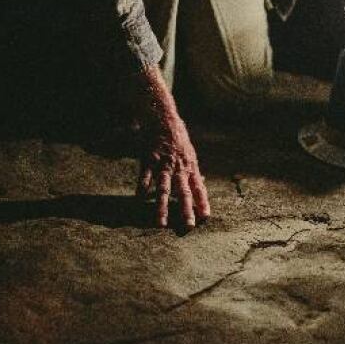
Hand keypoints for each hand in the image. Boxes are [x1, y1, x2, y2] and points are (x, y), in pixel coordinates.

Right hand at [135, 67, 209, 228]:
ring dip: (162, 207)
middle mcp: (179, 167)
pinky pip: (145, 175)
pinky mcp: (149, 159)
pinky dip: (142, 187)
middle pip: (184, 192)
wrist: (162, 117)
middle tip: (188, 227)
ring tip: (161, 223)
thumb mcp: (190, 152)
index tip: (205, 217)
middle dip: (186, 210)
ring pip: (164, 189)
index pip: (199, 188)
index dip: (202, 202)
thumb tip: (201, 182)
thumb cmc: (177, 136)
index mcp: (190, 166)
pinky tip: (139, 198)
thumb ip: (193, 169)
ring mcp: (164, 164)